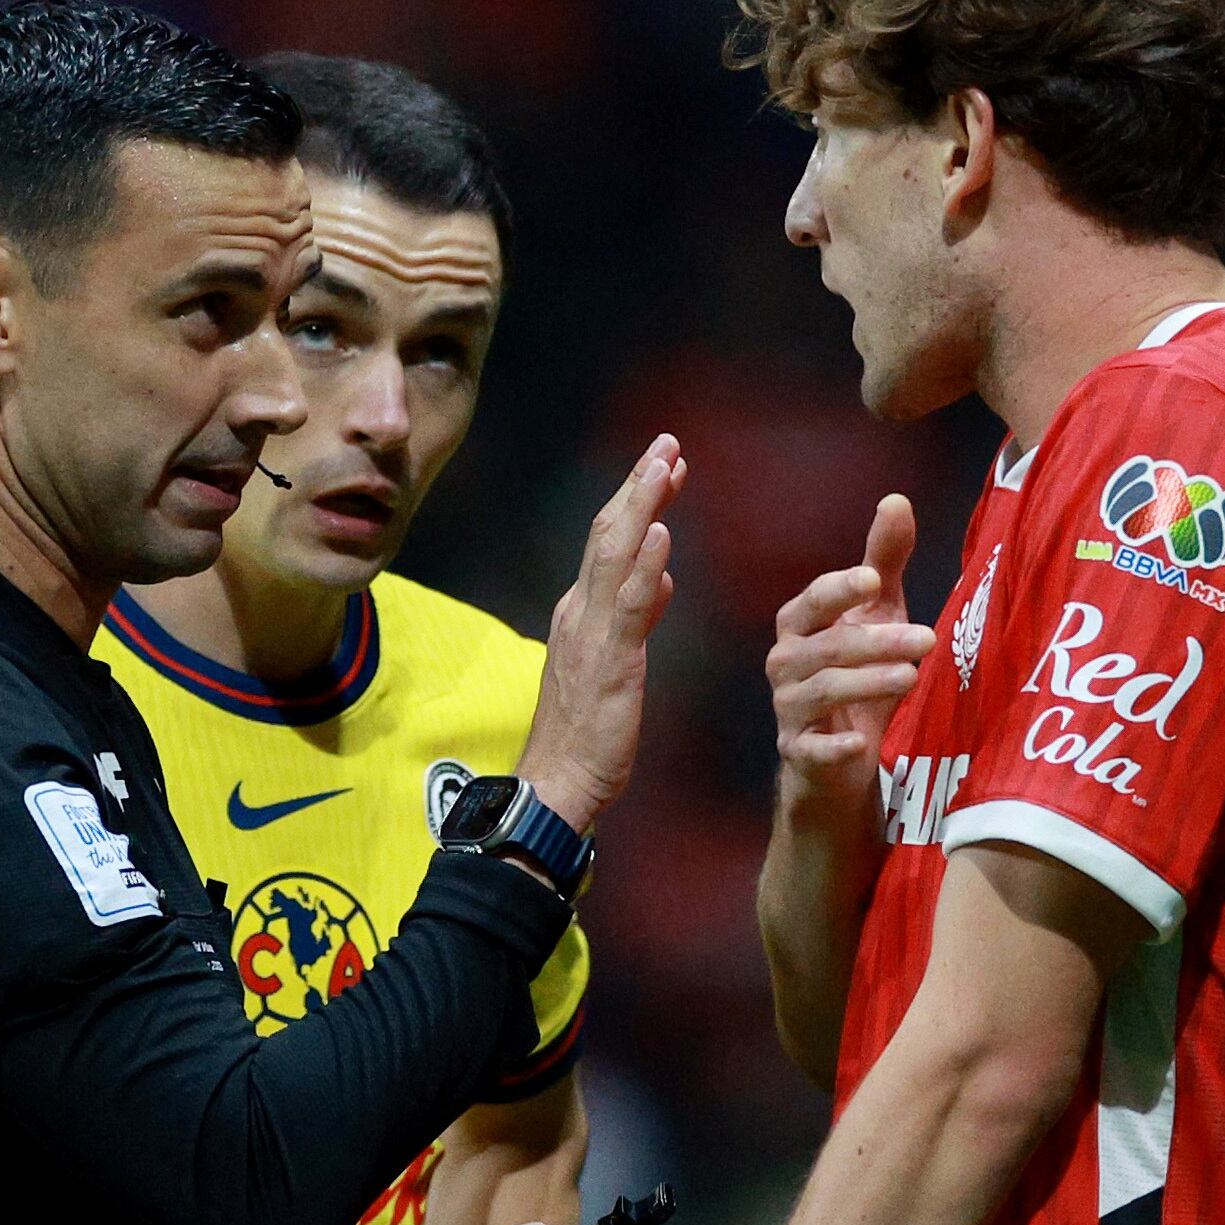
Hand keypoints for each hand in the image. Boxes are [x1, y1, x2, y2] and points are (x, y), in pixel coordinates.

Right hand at [517, 438, 684, 834]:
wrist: (557, 783)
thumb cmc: (588, 734)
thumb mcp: (617, 666)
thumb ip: (636, 618)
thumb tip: (660, 580)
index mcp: (583, 612)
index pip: (611, 542)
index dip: (638, 500)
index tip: (665, 465)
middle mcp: (580, 611)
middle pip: (610, 532)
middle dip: (639, 484)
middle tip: (667, 441)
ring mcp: (590, 632)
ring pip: (614, 554)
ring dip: (641, 505)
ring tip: (665, 463)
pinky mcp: (607, 661)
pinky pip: (625, 605)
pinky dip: (642, 564)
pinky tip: (660, 533)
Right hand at [768, 494, 930, 823]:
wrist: (836, 756)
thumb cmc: (858, 669)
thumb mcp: (875, 613)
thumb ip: (883, 561)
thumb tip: (896, 499)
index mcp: (799, 624)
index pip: (814, 600)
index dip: (840, 589)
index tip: (874, 578)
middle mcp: (785, 663)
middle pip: (829, 647)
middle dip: (877, 641)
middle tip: (928, 639)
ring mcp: (789, 709)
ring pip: (823, 691)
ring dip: (867, 683)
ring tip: (910, 677)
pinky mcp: (799, 754)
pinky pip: (810, 750)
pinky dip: (833, 747)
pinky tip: (861, 742)